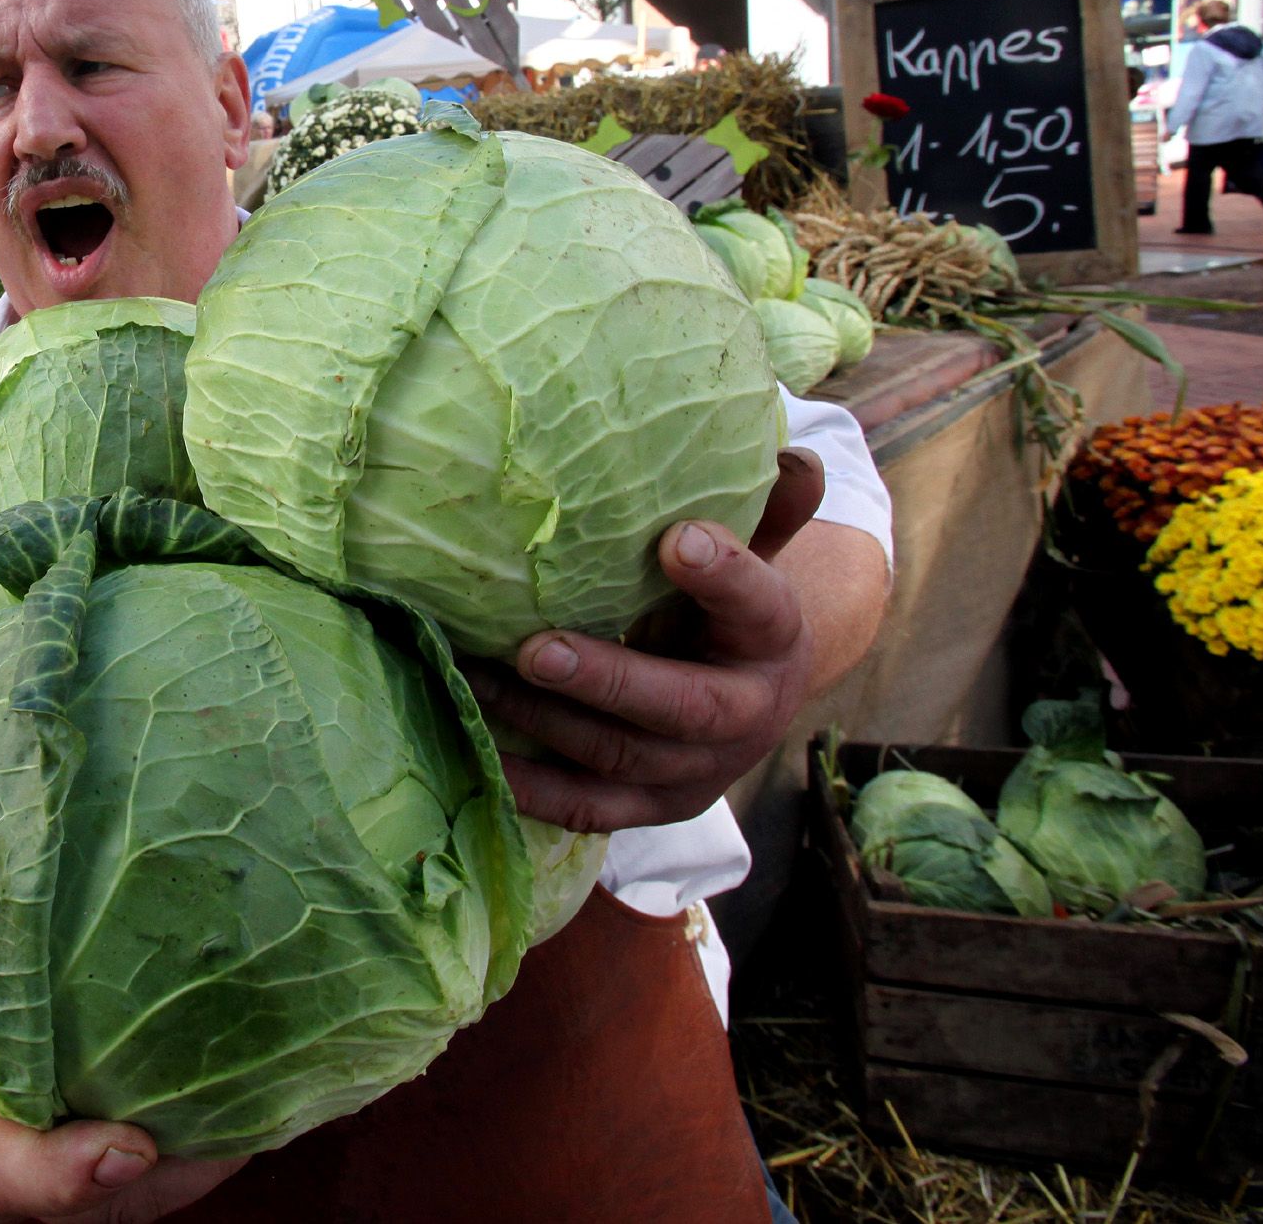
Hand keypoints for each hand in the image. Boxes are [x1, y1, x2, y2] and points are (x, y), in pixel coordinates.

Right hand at [0, 843, 244, 1222]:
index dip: (62, 1171)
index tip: (128, 1150)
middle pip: (90, 1202)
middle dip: (170, 1172)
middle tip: (251, 1119)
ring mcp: (27, 1173)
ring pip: (125, 1199)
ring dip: (197, 1159)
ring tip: (278, 1103)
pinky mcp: (56, 1155)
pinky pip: (132, 1176)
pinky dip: (190, 1144)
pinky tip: (251, 1091)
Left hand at [464, 449, 828, 833]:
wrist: (747, 703)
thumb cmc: (727, 611)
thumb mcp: (753, 555)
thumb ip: (764, 508)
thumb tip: (788, 453)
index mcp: (772, 638)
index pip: (758, 605)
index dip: (724, 575)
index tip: (677, 539)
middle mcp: (745, 714)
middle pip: (680, 706)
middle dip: (607, 680)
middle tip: (534, 648)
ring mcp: (697, 773)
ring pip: (617, 754)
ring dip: (541, 720)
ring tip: (474, 675)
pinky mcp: (652, 810)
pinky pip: (587, 808)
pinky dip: (530, 788)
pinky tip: (476, 750)